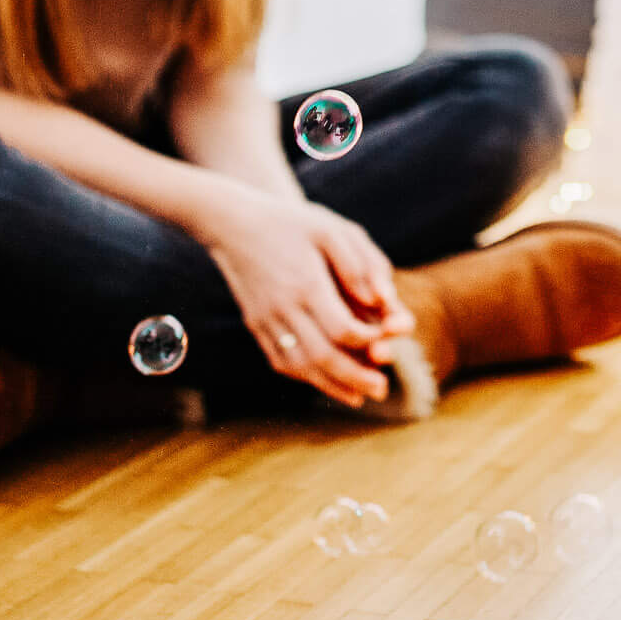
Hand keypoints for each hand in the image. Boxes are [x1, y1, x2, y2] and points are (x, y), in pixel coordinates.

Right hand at [200, 186, 414, 408]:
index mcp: (306, 283)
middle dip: (355, 377)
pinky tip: (327, 381)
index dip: (369, 341)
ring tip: (359, 396)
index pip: (342, 329)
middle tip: (381, 389)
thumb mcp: (333, 230)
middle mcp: (283, 308)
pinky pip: (280, 361)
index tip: (386, 337)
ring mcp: (265, 320)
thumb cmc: (293, 223)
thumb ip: (362, 264)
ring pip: (299, 366)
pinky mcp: (255, 325)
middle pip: (321, 356)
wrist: (234, 224)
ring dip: (331, 385)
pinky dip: (305, 376)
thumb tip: (384, 301)